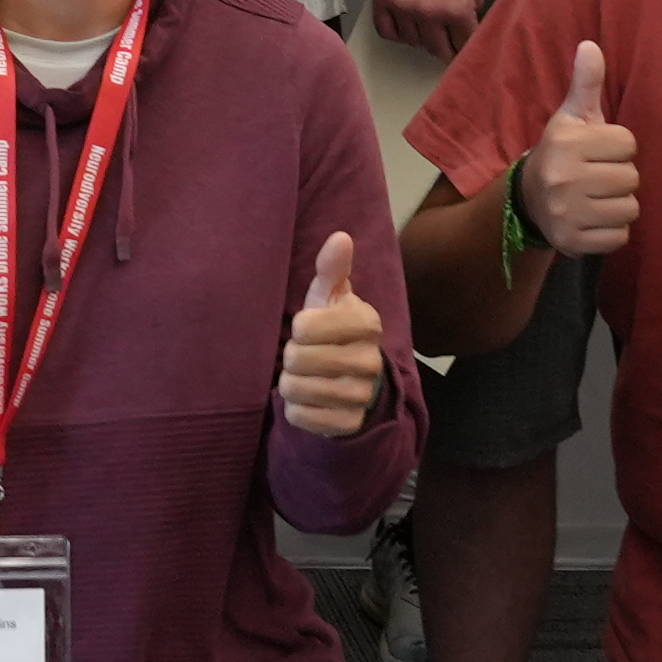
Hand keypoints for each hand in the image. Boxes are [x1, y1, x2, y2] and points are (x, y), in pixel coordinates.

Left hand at [276, 232, 386, 438]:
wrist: (351, 378)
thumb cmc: (332, 329)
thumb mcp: (330, 297)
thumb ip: (332, 269)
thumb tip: (340, 237)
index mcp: (366, 323)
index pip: (305, 326)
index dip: (297, 328)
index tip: (305, 328)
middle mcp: (370, 361)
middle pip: (297, 359)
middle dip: (291, 357)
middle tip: (302, 355)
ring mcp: (362, 395)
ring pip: (297, 389)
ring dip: (291, 383)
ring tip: (304, 375)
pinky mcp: (350, 424)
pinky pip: (302, 417)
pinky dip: (296, 409)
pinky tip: (308, 399)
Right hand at [522, 41, 639, 258]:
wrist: (529, 199)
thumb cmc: (563, 152)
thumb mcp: (572, 117)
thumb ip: (586, 83)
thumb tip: (590, 45)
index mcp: (566, 142)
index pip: (628, 143)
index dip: (618, 147)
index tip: (598, 151)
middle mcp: (564, 178)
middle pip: (631, 177)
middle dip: (619, 176)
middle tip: (597, 176)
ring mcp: (567, 213)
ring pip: (629, 208)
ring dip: (619, 204)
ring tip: (597, 197)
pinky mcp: (573, 241)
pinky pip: (620, 237)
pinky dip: (612, 231)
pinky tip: (594, 219)